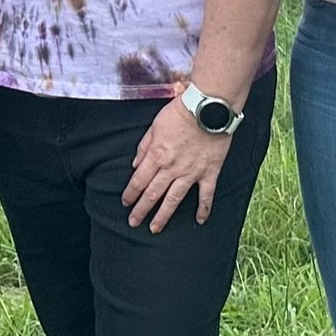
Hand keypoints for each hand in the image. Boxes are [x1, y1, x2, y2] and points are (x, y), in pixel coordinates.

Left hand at [123, 97, 233, 233]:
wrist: (208, 107)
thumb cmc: (181, 112)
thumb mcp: (155, 125)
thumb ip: (144, 146)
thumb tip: (135, 164)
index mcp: (157, 155)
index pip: (139, 180)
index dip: (131, 193)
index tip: (126, 203)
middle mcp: (172, 168)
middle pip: (153, 193)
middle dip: (141, 210)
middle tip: (133, 222)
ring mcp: (191, 172)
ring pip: (174, 199)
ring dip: (163, 215)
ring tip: (155, 228)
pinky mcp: (209, 172)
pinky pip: (206, 195)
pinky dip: (203, 209)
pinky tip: (200, 220)